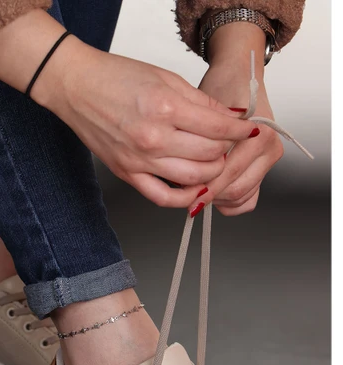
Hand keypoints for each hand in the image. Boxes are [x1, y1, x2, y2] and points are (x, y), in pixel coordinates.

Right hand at [37, 37, 259, 209]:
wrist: (76, 87)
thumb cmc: (116, 77)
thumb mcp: (165, 78)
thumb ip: (201, 102)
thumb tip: (231, 119)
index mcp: (166, 108)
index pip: (219, 129)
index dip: (241, 132)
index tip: (250, 131)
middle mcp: (154, 138)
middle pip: (210, 156)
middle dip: (228, 151)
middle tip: (229, 144)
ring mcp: (140, 160)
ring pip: (193, 180)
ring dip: (212, 174)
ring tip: (213, 162)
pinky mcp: (128, 174)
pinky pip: (163, 198)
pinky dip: (185, 199)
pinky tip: (195, 190)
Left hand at [193, 49, 283, 215]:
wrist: (240, 75)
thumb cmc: (221, 88)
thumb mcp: (204, 112)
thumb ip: (198, 144)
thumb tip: (182, 179)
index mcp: (258, 134)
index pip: (227, 172)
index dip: (203, 186)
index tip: (183, 192)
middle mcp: (269, 147)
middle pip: (235, 189)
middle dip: (210, 195)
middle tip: (188, 193)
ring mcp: (270, 158)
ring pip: (242, 197)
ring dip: (218, 200)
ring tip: (199, 191)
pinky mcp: (266, 167)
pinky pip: (249, 198)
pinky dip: (231, 202)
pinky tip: (215, 194)